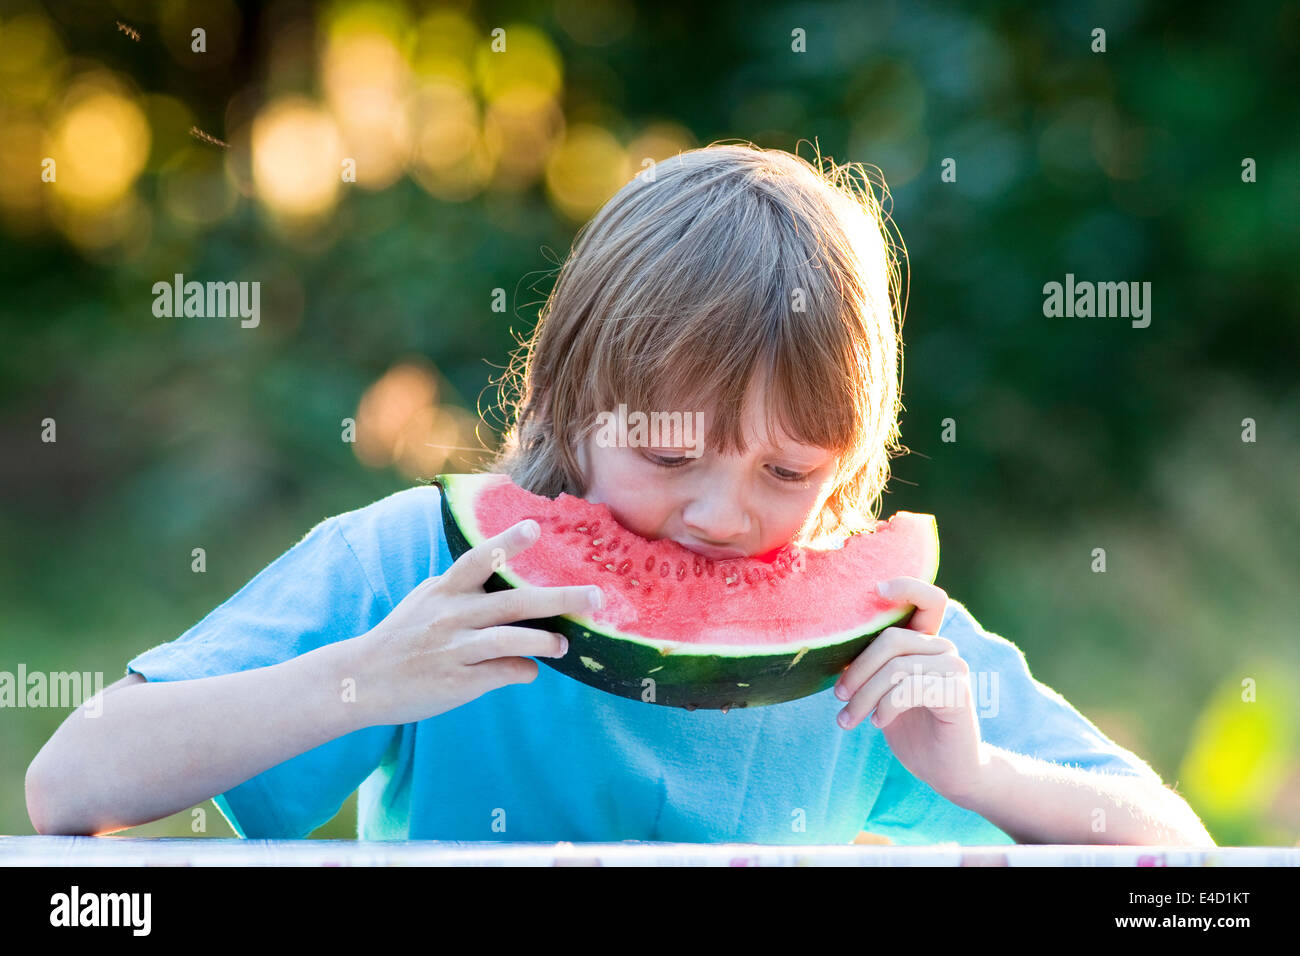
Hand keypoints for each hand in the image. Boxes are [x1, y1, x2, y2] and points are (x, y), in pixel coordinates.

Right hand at [351, 519, 603, 726]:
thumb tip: (505, 595)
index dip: (507, 542)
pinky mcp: (458, 681)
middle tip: (595, 595)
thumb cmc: (401, 638)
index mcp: (445, 590)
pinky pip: (502, 672)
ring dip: (545, 640)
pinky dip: (523, 669)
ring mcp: (456, 649)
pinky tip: (531, 669)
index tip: (535, 527)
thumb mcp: (426, 602)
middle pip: (514, 601)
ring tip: (565, 644)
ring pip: (511, 638)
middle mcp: (452, 615)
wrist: (361, 679)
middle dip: (559, 597)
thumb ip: (464, 593)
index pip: (479, 558)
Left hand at [833, 577, 987, 803]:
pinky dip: (885, 707)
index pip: (929, 598)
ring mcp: (955, 669)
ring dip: (864, 696)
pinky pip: (909, 689)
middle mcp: (944, 649)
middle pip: (892, 639)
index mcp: (927, 643)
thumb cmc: (911, 729)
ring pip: (895, 668)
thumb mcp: (885, 694)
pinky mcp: (958, 693)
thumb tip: (832, 650)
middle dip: (857, 670)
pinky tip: (878, 723)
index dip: (906, 585)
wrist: (948, 770)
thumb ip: (873, 668)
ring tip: (848, 720)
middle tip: (838, 698)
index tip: (875, 588)